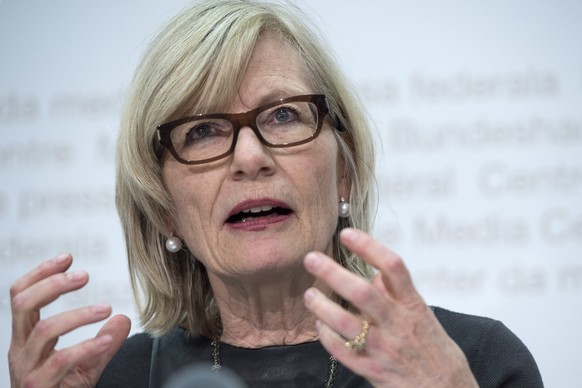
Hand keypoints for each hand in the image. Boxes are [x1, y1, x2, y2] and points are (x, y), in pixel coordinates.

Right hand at [9, 254, 130, 387]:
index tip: (67, 257)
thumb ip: (103, 342)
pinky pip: (61, 361)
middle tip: (85, 275)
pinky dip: (87, 347)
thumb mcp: (84, 365)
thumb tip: (124, 319)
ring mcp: (27, 369)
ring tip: (107, 308)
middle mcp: (21, 350)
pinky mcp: (39, 387)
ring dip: (78, 314)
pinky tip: (108, 339)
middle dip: (53, 284)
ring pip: (44, 330)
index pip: (21, 295)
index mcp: (25, 338)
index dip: (41, 273)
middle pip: (24, 305)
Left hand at [303, 228, 477, 387]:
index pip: (393, 267)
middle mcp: (398, 323)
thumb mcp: (423, 315)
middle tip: (311, 258)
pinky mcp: (373, 370)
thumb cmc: (433, 349)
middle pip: (362, 292)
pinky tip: (319, 326)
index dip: (369, 247)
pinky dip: (327, 337)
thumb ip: (399, 294)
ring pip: (346, 323)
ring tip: (310, 295)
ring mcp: (384, 348)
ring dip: (323, 307)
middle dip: (333, 273)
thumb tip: (375, 272)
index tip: (347, 234)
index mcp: (413, 305)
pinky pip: (343, 352)